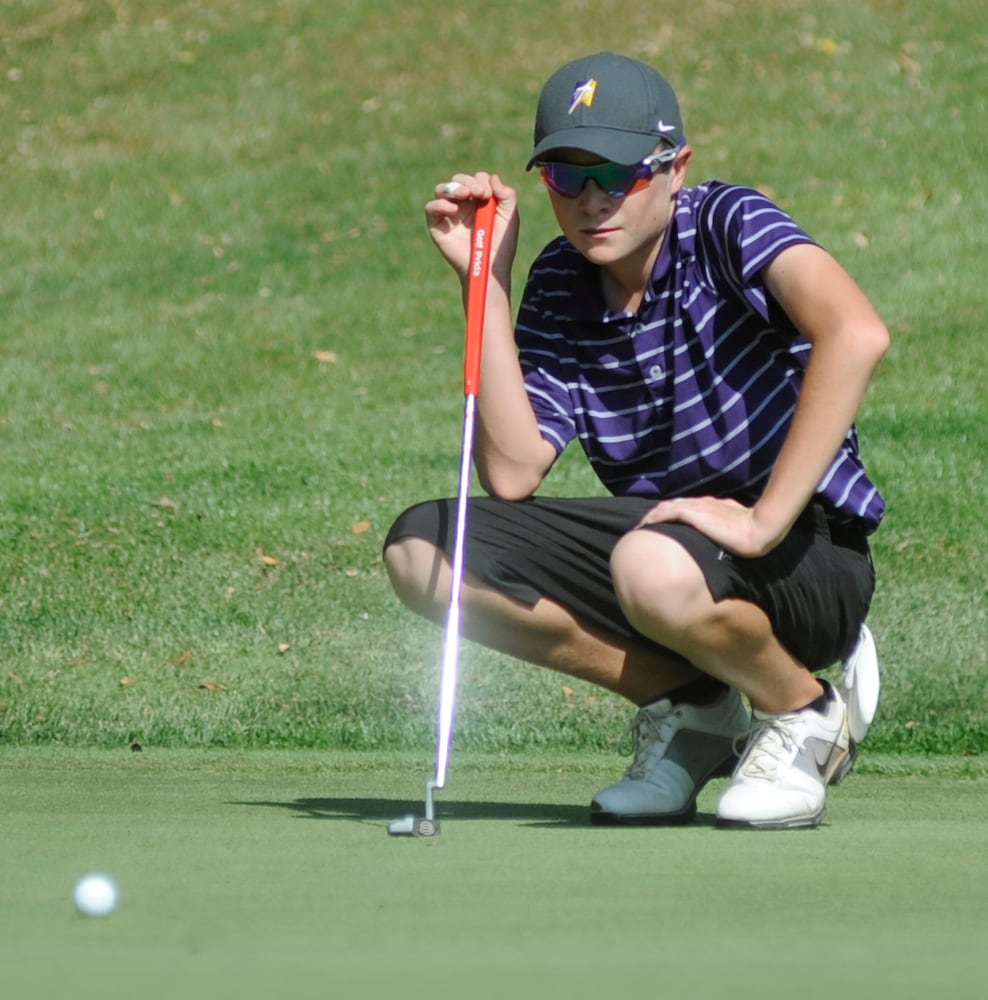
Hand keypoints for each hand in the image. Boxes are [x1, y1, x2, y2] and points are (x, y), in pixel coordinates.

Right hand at [425, 172, 518, 286]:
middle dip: (468, 182)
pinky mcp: (437, 226)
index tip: (487, 194)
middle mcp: (463, 205)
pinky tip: (453, 210)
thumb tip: (492, 177)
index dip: (481, 181)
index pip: (475, 179)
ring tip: (464, 195)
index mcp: (479, 200)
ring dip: (453, 187)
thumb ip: (507, 195)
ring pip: (442, 189)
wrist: (490, 268)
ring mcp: (449, 214)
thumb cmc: (501, 246)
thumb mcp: (510, 218)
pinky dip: (440, 204)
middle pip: (458, 180)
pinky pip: (431, 208)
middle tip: (479, 193)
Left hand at [637, 496, 783, 558]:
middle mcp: (702, 503)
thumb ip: (727, 529)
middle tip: (644, 526)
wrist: (759, 529)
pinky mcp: (693, 513)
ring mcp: (697, 507)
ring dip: (651, 516)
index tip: (661, 523)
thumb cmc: (753, 532)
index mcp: (712, 505)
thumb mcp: (738, 527)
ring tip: (640, 527)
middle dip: (657, 514)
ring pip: (666, 507)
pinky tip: (645, 526)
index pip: (685, 506)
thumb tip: (727, 543)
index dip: (671, 513)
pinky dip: (654, 519)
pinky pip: (667, 513)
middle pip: (672, 505)